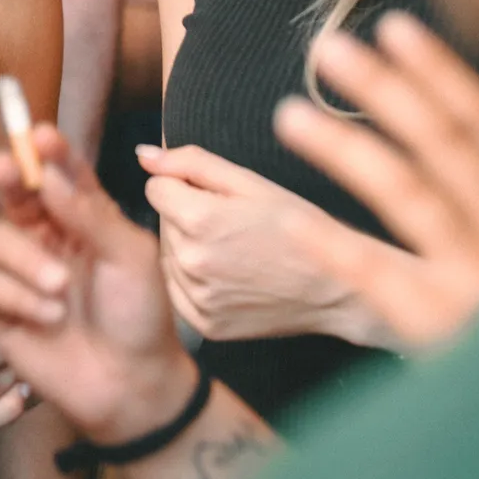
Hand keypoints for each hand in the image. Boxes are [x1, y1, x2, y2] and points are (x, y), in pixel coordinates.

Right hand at [0, 123, 200, 444]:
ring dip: (27, 262)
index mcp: (82, 219)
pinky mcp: (0, 312)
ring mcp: (21, 275)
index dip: (47, 152)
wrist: (132, 386)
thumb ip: (88, 214)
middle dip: (8, 178)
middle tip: (6, 169)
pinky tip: (48, 319)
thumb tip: (47, 173)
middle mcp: (47, 240)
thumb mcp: (130, 256)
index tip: (40, 134)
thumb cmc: (141, 317)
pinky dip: (16, 299)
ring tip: (60, 292)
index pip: (58, 174)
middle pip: (14, 196)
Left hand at [140, 144, 375, 344]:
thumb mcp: (251, 183)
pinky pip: (179, 290)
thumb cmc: (298, 227)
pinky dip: (196, 281)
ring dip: (190, 248)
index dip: (184, 186)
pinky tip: (230, 275)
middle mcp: (192, 262)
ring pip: (169, 256)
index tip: (215, 196)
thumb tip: (143, 155)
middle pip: (163, 223)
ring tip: (236, 251)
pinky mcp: (205, 323)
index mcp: (200, 220)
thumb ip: (191, 163)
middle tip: (234, 225)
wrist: (335, 288)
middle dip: (188, 217)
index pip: (155, 188)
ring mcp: (197, 297)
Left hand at [274, 12, 478, 350]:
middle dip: (386, 92)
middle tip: (327, 46)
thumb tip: (433, 96)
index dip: (440, 73)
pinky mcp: (443, 326)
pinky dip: (337, 245)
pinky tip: (290, 219)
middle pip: (444, 147)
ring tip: (288, 114)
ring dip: (348, 151)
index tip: (393, 28)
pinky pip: (383, 276)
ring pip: (412, 200)